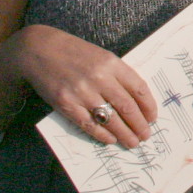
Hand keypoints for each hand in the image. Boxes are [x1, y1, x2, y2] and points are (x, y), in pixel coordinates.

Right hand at [8, 25, 155, 147]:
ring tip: (132, 142)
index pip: (138, 88)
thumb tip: (135, 100)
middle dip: (139, 125)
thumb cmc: (74, 52)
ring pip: (110, 119)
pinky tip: (110, 139)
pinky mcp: (66, 104)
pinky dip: (102, 134)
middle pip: (127, 107)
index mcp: (111, 62)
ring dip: (124, 134)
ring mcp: (82, 92)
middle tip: (146, 136)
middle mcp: (99, 77)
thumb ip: (117, 75)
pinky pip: (88, 124)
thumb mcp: (101, 56)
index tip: (152, 117)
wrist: (39, 49)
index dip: (148, 106)